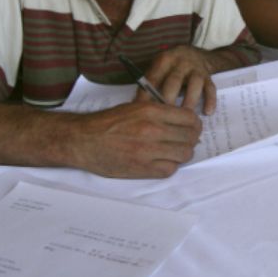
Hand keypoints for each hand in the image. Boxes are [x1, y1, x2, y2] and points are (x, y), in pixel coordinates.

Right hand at [71, 101, 201, 177]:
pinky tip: (163, 161)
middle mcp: (152, 129)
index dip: (194, 124)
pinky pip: (170, 169)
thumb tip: (182, 120)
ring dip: (182, 154)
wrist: (83, 140)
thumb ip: (158, 112)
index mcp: (150, 111)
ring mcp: (147, 150)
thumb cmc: (106, 123)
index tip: (192, 127)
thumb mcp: (134, 107)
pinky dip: (170, 166)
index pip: (189, 118)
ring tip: (175, 152)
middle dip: (191, 139)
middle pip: (190, 137)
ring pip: (184, 154)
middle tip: (185, 141)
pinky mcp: (142, 168)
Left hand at [142, 46, 217, 114]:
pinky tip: (207, 113)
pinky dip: (210, 100)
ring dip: (189, 101)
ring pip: (194, 84)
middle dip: (168, 100)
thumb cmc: (171, 66)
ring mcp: (196, 69)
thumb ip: (150, 82)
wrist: (196, 54)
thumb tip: (136, 105)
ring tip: (185, 117)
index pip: (153, 78)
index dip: (147, 94)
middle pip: (174, 81)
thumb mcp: (159, 67)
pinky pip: (210, 88)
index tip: (143, 110)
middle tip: (163, 117)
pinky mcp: (208, 76)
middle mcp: (180, 62)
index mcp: (164, 60)